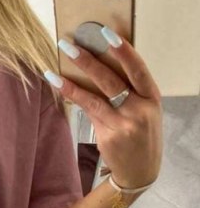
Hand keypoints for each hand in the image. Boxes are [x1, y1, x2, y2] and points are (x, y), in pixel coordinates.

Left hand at [51, 28, 162, 189]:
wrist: (139, 172)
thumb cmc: (142, 135)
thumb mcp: (147, 111)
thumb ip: (132, 91)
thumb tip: (102, 64)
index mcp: (152, 98)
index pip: (138, 70)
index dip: (124, 51)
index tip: (107, 34)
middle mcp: (139, 110)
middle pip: (112, 81)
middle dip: (89, 61)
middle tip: (70, 45)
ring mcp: (123, 125)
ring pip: (94, 98)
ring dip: (72, 83)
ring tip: (54, 70)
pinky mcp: (108, 137)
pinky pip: (89, 113)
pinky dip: (74, 99)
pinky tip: (60, 88)